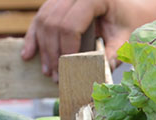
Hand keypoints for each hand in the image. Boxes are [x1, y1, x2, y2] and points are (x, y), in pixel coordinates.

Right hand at [21, 0, 143, 79]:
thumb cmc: (127, 22)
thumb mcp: (126, 37)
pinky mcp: (55, 4)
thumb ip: (115, 53)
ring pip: (43, 22)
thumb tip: (103, 71)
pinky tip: (28, 55)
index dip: (66, 49)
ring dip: (42, 48)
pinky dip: (34, 38)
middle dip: (53, 52)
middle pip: (53, 24)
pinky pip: (40, 20)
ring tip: (47, 71)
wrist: (126, 8)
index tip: (67, 69)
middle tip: (56, 76)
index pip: (71, 25)